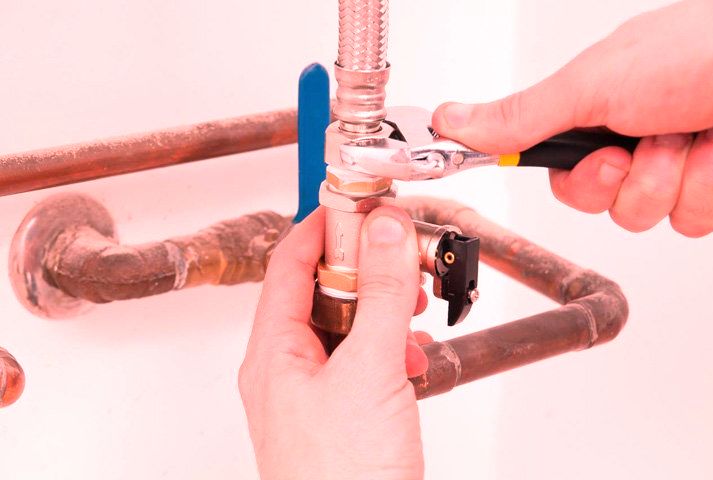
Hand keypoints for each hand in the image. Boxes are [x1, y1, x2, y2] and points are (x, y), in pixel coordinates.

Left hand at [239, 207, 429, 479]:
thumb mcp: (370, 371)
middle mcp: (288, 369)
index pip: (289, 263)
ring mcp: (316, 393)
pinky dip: (392, 347)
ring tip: (415, 304)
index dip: (321, 225)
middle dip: (366, 269)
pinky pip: (364, 360)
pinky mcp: (345, 412)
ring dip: (384, 309)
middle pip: (322, 290)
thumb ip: (382, 295)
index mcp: (274, 352)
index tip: (357, 202)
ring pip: (348, 326)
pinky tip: (415, 355)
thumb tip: (383, 230)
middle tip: (402, 252)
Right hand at [433, 0, 712, 236]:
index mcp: (598, 109)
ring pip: (649, 216)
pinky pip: (693, 220)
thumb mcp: (592, 85)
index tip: (598, 157)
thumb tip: (449, 120)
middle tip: (648, 139)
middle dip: (628, 179)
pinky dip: (709, 187)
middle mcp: (634, 137)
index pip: (560, 172)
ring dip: (673, 179)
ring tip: (695, 135)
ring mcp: (678, 162)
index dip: (577, 178)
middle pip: (602, 202)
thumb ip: (520, 116)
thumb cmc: (700, 50)